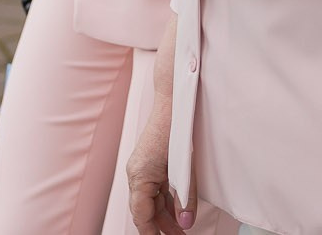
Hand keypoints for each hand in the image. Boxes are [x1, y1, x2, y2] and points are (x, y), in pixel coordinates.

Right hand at [125, 88, 193, 232]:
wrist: (173, 100)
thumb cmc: (177, 130)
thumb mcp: (185, 169)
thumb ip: (185, 199)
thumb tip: (185, 224)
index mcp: (139, 176)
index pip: (141, 216)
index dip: (152, 233)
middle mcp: (135, 173)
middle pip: (144, 210)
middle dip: (161, 227)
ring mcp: (140, 167)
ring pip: (149, 200)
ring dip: (164, 215)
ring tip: (182, 228)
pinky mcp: (148, 162)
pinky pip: (153, 188)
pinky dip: (164, 201)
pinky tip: (177, 209)